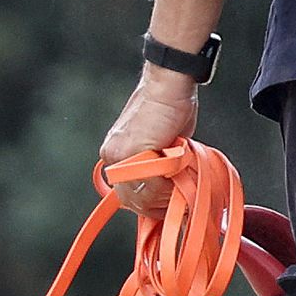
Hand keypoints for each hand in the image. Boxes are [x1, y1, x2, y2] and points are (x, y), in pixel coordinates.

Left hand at [100, 69, 197, 211]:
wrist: (168, 86)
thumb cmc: (168, 109)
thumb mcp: (158, 144)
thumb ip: (157, 167)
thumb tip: (168, 190)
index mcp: (115, 154)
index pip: (127, 194)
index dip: (149, 205)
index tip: (167, 209)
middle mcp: (113, 156)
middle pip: (132, 199)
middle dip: (158, 206)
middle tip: (178, 202)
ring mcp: (120, 155)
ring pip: (143, 194)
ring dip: (167, 195)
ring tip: (182, 184)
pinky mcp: (133, 152)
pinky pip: (152, 183)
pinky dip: (170, 184)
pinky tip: (180, 174)